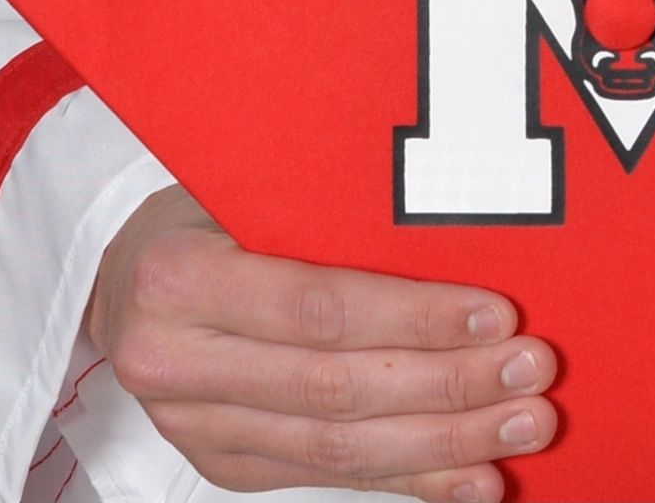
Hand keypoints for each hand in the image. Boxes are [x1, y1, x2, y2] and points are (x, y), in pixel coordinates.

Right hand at [85, 185, 559, 496]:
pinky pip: (326, 476)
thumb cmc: (206, 205)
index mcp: (179, 278)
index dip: (414, 316)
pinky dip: (408, 481)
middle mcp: (174, 362)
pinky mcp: (221, 465)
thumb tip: (463, 225)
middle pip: (335, 388)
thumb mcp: (248, 182)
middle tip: (531, 375)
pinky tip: (471, 479)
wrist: (122, 270)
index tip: (496, 314)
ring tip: (520, 428)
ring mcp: (195, 426)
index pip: (320, 306)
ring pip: (337, 447)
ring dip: (443, 445)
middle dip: (448, 387)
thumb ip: (326, 212)